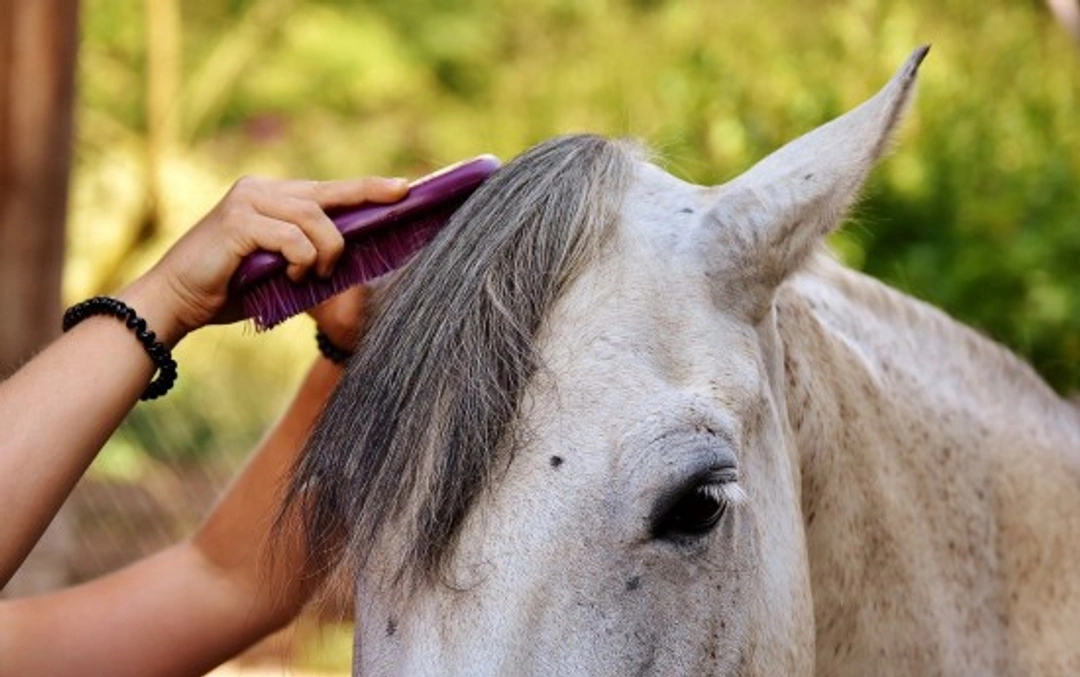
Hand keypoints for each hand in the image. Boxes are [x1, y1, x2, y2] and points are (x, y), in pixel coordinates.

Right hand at [122, 176, 408, 344]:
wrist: (176, 302)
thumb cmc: (229, 289)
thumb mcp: (280, 271)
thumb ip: (310, 257)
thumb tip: (354, 258)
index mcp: (270, 197)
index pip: (327, 189)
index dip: (365, 188)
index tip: (403, 188)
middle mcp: (260, 190)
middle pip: (327, 194)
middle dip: (367, 197)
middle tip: (401, 196)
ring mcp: (248, 201)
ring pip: (314, 219)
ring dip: (325, 253)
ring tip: (311, 275)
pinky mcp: (239, 221)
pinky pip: (292, 238)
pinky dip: (301, 260)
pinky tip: (290, 275)